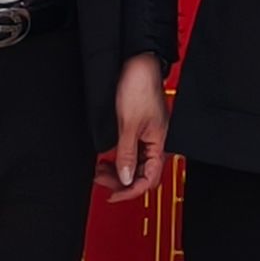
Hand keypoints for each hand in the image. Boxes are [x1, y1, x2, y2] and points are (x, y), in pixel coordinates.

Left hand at [103, 53, 168, 200]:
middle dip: (120, 181)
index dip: (130, 191)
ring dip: (118, 171)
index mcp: (159, 144)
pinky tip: (107, 158)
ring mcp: (147, 136)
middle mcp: (155, 142)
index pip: (148, 179)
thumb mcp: (128, 125)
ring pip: (134, 165)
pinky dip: (118, 158)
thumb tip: (124, 178)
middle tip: (101, 181)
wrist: (139, 64)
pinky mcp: (139, 129)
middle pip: (140, 174)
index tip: (113, 195)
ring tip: (100, 170)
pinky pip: (130, 152)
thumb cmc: (139, 88)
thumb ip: (126, 154)